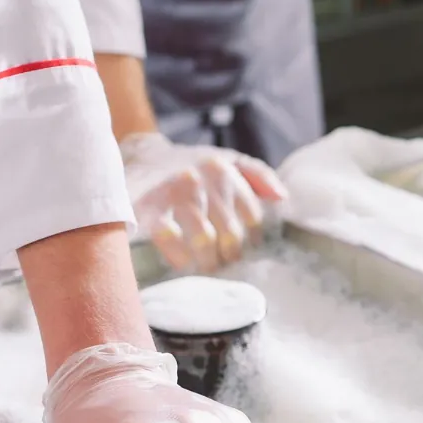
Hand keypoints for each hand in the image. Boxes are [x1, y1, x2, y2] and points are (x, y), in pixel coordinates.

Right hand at [120, 133, 287, 272]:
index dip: (249, 241)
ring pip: (204, 239)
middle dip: (228, 256)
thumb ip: (258, 175)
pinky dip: (178, 256)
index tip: (241, 252)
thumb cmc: (189, 164)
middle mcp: (201, 178)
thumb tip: (283, 197)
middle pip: (230, 233)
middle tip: (221, 266)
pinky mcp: (147, 206)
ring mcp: (174, 191)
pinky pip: (169, 238)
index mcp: (223, 169)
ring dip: (207, 261)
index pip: (252, 216)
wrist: (139, 154)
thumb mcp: (226, 159)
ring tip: (204, 268)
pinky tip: (182, 263)